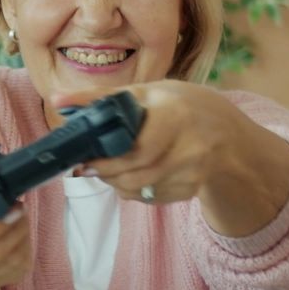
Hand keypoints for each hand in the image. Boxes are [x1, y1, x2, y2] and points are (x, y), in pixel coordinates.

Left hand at [55, 82, 288, 234]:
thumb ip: (103, 97)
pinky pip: (150, 197)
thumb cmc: (183, 106)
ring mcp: (194, 172)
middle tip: (87, 166)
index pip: (136, 148)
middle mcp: (190, 146)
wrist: (231, 135)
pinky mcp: (191, 191)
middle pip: (135, 173)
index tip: (83, 158)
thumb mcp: (149, 92)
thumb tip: (57, 100)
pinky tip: (134, 174)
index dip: (106, 159)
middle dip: (105, 172)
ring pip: (139, 189)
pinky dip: (134, 190)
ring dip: (116, 182)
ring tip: (108, 168)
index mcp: (176, 114)